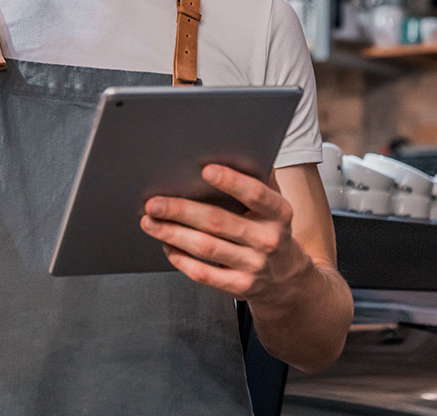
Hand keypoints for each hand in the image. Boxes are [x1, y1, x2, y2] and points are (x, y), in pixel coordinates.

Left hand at [140, 164, 312, 306]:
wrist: (286, 277)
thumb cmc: (270, 229)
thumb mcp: (274, 204)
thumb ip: (258, 179)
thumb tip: (228, 150)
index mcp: (279, 213)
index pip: (255, 194)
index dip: (231, 181)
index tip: (205, 170)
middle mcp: (268, 239)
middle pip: (219, 222)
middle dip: (181, 210)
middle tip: (154, 202)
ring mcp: (254, 266)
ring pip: (206, 247)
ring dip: (173, 233)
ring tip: (150, 222)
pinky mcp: (240, 286)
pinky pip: (205, 274)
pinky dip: (182, 259)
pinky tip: (167, 245)